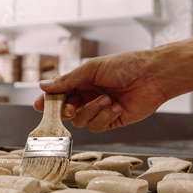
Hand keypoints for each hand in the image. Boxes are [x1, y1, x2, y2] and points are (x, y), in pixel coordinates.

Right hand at [34, 50, 172, 132]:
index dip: (49, 101)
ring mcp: (100, 110)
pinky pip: (97, 126)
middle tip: (70, 109)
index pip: (60, 94)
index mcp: (82, 82)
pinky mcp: (112, 121)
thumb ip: (68, 80)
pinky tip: (116, 107)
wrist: (152, 75)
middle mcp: (89, 97)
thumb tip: (43, 86)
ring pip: (81, 121)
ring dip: (92, 111)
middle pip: (67, 111)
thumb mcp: (92, 69)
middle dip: (67, 111)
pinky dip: (105, 117)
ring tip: (107, 99)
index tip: (39, 106)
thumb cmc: (124, 66)